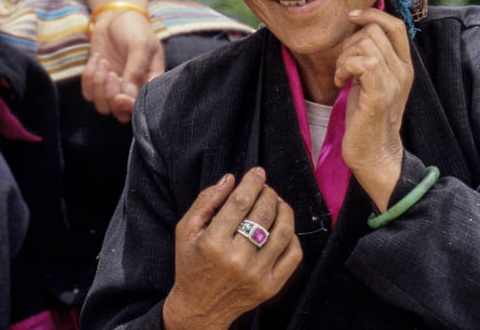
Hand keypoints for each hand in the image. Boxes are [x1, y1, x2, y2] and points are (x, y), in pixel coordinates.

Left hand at [81, 8, 163, 122]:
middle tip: (110, 72)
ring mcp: (114, 88)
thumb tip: (128, 95)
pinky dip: (88, 77)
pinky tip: (96, 58)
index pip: (141, 107)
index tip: (120, 96)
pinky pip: (88, 94)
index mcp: (150, 83)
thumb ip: (136, 70)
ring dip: (98, 85)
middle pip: (120, 113)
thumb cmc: (135, 30)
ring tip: (102, 61)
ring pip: (102, 106)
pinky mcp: (98, 82)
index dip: (129, 107)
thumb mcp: (140, 45)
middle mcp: (134, 90)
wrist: (116, 16)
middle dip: (110, 95)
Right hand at [163, 168, 301, 329]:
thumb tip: (231, 178)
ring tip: (277, 202)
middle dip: (268, 192)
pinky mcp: (271, 286)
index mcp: (213, 243)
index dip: (253, 182)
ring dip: (284, 209)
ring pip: (283, 231)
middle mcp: (237, 259)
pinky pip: (293, 254)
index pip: (240, 202)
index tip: (258, 172)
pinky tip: (282, 227)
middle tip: (265, 187)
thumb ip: (206, 200)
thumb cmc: (192, 263)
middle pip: (264, 213)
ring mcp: (257, 274)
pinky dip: (292, 235)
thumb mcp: (186, 229)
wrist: (200, 307)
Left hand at [334, 8, 413, 210]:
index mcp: (404, 66)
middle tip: (343, 66)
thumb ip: (372, 56)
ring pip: (365, 44)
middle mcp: (403, 71)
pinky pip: (362, 62)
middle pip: (374, 31)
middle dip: (349, 43)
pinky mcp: (379, 95)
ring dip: (344, 57)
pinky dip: (344, 68)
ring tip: (342, 77)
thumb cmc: (367, 117)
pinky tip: (341, 83)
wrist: (375, 153)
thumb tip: (358, 28)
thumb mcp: (372, 80)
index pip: (396, 25)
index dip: (372, 13)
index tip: (351, 17)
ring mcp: (393, 83)